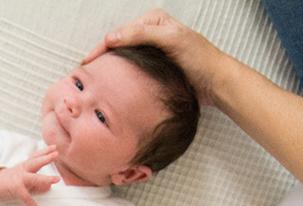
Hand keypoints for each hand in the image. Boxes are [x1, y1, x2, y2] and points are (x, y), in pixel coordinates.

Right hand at [0, 145, 59, 205]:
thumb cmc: (9, 181)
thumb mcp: (24, 180)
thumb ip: (38, 183)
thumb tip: (49, 187)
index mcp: (24, 166)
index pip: (36, 157)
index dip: (45, 151)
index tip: (54, 147)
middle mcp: (22, 170)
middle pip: (35, 162)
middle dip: (46, 158)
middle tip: (56, 154)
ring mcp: (19, 179)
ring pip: (34, 178)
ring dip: (46, 178)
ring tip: (56, 179)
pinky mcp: (16, 190)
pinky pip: (27, 198)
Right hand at [82, 9, 224, 105]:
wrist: (216, 83)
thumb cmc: (199, 59)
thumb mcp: (171, 40)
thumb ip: (141, 35)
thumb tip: (111, 38)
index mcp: (153, 21)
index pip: (119, 33)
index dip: (101, 48)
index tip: (87, 64)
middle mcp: (151, 33)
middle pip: (119, 45)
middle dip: (102, 58)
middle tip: (85, 75)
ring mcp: (152, 52)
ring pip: (124, 59)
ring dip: (110, 69)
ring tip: (94, 82)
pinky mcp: (155, 69)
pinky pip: (132, 71)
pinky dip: (121, 78)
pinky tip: (113, 87)